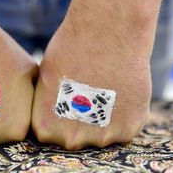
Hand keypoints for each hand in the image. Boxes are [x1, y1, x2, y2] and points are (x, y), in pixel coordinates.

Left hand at [31, 23, 150, 149]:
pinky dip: (124, 113)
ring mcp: (101, 137)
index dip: (59, 113)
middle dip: (80, 120)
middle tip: (87, 92)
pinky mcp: (128, 129)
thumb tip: (53, 118)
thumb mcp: (45, 80)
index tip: (66, 96)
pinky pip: (124, 128)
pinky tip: (120, 90)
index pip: (50, 133)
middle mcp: (71, 140)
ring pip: (101, 134)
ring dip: (103, 119)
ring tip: (104, 88)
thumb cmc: (70, 50)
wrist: (107, 33)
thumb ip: (48, 108)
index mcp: (46, 128)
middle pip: (75, 137)